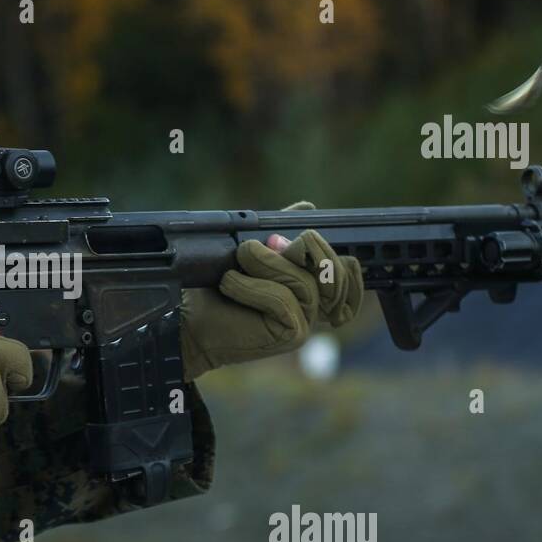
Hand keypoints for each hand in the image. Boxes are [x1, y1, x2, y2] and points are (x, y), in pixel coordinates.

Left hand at [180, 202, 362, 379]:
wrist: (191, 321)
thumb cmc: (219, 288)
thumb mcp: (254, 252)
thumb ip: (282, 232)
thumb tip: (308, 207)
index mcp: (313, 287)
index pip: (350, 267)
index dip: (325, 248)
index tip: (278, 242)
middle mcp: (317, 306)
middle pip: (333, 268)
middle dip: (298, 248)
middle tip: (257, 246)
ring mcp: (308, 323)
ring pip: (304, 281)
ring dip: (264, 264)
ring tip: (237, 263)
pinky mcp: (292, 335)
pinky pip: (283, 299)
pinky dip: (251, 286)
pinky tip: (230, 284)